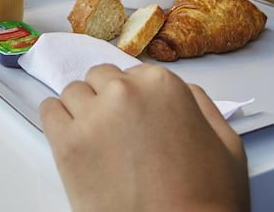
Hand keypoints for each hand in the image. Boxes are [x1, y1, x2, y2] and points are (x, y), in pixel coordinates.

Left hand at [40, 63, 248, 211]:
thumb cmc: (205, 199)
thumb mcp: (225, 143)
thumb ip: (199, 104)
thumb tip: (180, 91)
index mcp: (161, 85)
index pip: (132, 74)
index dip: (136, 99)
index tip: (137, 120)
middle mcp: (123, 92)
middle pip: (100, 79)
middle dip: (108, 101)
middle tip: (118, 134)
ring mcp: (91, 117)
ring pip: (73, 93)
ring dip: (82, 111)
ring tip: (98, 143)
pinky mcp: (66, 144)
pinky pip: (48, 111)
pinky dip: (58, 121)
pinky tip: (74, 141)